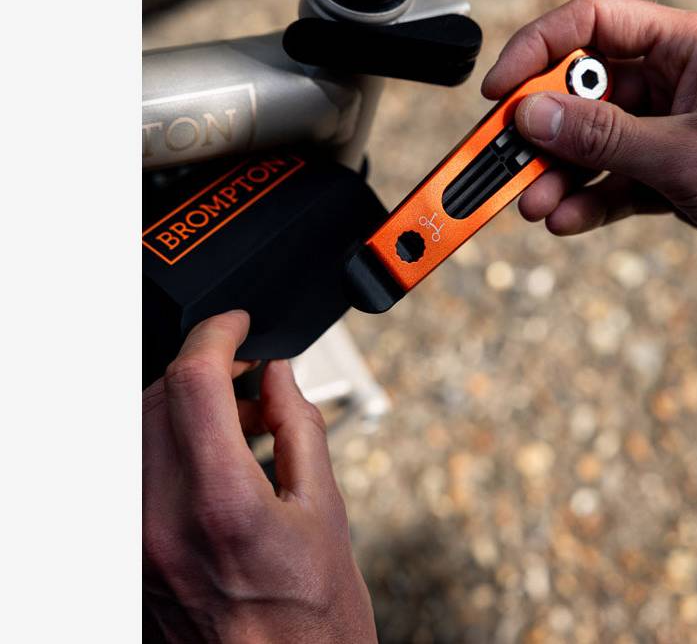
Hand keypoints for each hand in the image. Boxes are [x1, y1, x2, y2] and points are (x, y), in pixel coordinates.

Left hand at [142, 311, 376, 643]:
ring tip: (240, 418)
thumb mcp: (326, 512)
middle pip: (156, 396)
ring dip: (184, 403)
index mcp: (221, 503)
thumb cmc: (311, 622)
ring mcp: (134, 541)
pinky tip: (213, 453)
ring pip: (137, 428)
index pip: (192, 380)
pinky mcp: (127, 555)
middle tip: (251, 374)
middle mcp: (160, 520)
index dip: (217, 334)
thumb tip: (279, 374)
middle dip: (203, 367)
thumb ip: (297, 427)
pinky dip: (169, 440)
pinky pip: (135, 469)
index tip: (238, 325)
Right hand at [483, 0, 696, 233]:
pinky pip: (614, 180)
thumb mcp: (685, 152)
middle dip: (541, 131)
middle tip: (506, 160)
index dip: (537, 50)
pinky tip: (567, 218)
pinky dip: (588, 201)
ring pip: (593, 142)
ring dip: (558, 175)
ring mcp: (668, 128)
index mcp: (684, 46)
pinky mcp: (667, 171)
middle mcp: (672, 81)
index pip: (591, 24)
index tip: (500, 91)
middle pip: (582, 90)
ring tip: (535, 205)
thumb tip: (533, 117)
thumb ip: (604, 136)